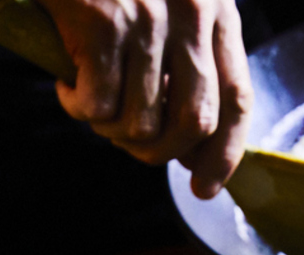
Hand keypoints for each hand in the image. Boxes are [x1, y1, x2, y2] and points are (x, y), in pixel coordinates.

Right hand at [39, 0, 251, 198]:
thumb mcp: (168, 3)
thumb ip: (185, 59)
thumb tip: (187, 145)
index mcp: (217, 12)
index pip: (237, 98)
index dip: (225, 153)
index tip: (206, 187)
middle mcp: (192, 14)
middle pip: (193, 122)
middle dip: (158, 152)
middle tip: (128, 146)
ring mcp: (149, 19)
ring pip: (140, 121)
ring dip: (110, 130)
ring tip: (90, 105)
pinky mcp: (103, 22)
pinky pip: (97, 103)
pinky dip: (77, 108)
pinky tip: (66, 87)